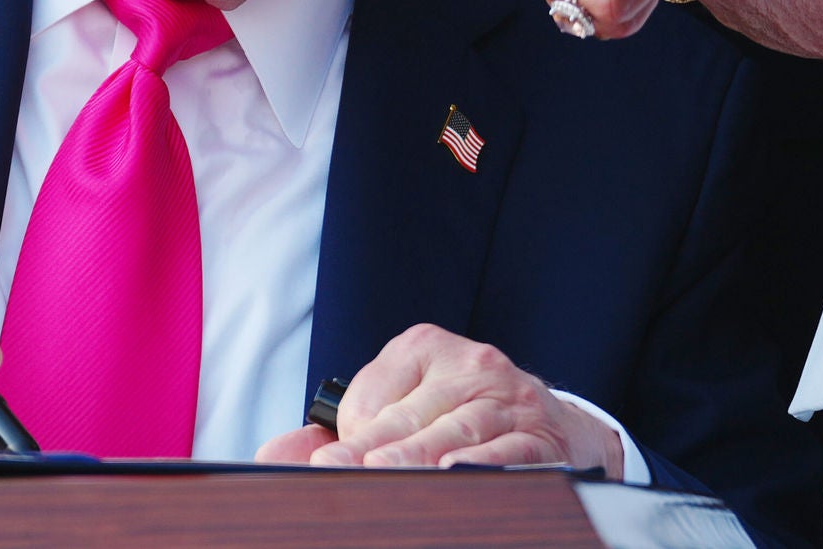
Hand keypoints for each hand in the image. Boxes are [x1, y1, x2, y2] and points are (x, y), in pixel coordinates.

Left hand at [255, 324, 622, 471]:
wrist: (550, 422)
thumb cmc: (455, 415)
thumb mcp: (401, 404)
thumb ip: (340, 431)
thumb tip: (272, 458)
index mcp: (423, 348)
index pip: (376, 392)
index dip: (353, 433)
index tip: (327, 463)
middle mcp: (468, 363)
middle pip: (412, 415)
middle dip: (373, 449)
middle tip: (335, 471)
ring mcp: (508, 396)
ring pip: (457, 432)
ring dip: (421, 456)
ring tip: (386, 474)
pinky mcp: (541, 432)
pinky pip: (512, 449)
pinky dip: (487, 462)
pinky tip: (459, 471)